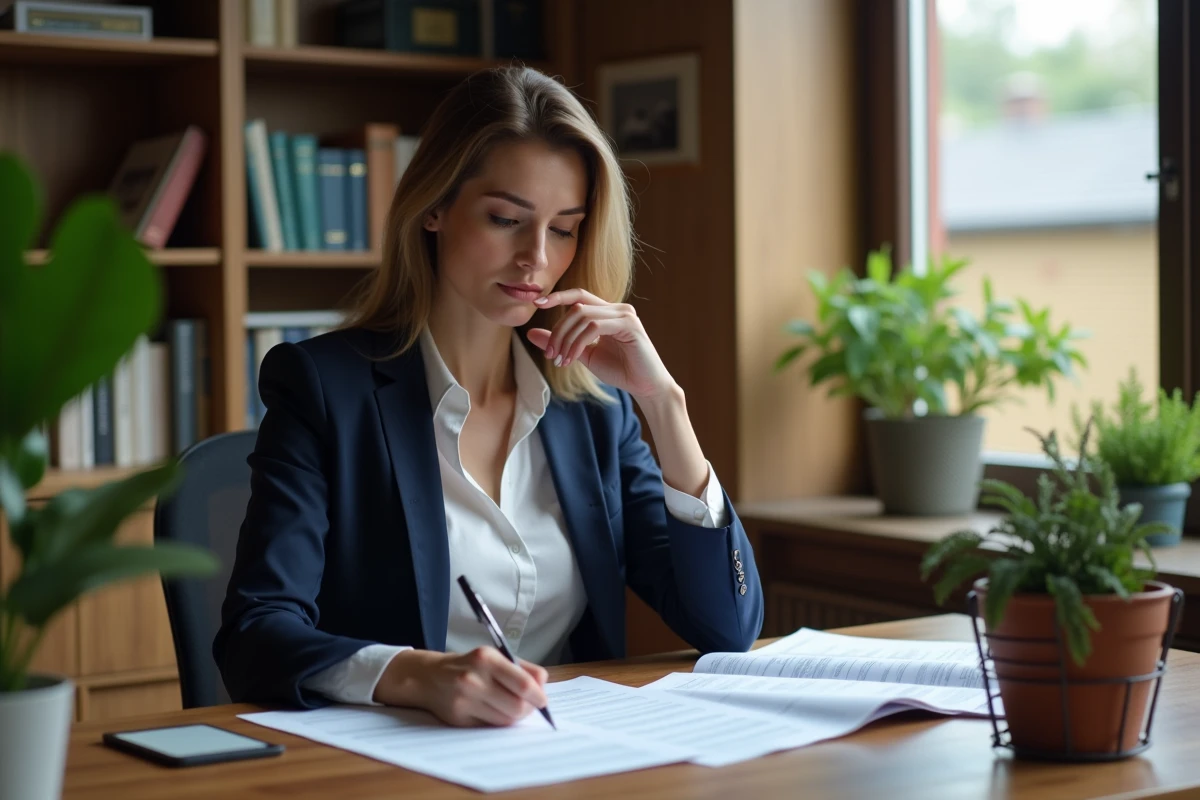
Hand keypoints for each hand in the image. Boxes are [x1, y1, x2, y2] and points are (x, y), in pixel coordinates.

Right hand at [373, 648, 548, 726]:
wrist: (429, 676)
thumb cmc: (469, 665)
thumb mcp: (494, 656)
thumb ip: (522, 668)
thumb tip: (543, 682)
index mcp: (486, 659)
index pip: (523, 684)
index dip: (538, 696)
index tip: (543, 700)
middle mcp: (474, 679)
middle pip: (517, 707)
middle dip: (528, 709)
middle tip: (529, 706)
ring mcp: (465, 700)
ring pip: (505, 720)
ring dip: (514, 717)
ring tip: (511, 707)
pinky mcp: (459, 718)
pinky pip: (490, 726)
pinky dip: (497, 722)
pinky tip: (493, 711)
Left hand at [527, 289, 674, 399]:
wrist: (645, 386)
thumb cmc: (619, 370)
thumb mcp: (582, 355)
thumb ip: (561, 342)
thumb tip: (531, 333)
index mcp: (607, 312)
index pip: (579, 296)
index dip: (557, 296)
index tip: (536, 303)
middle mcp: (617, 308)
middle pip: (576, 307)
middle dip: (558, 331)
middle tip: (550, 354)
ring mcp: (625, 315)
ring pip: (583, 316)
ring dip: (566, 340)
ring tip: (561, 360)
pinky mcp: (630, 325)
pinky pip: (594, 327)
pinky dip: (578, 343)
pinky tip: (573, 358)